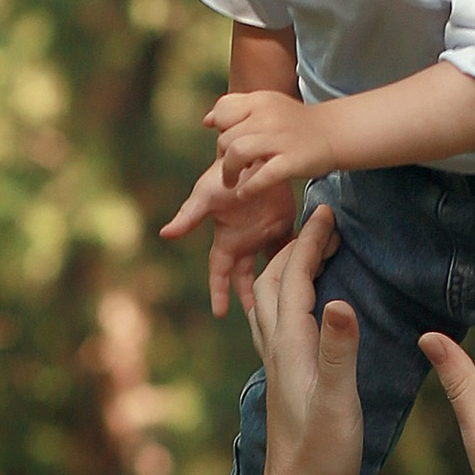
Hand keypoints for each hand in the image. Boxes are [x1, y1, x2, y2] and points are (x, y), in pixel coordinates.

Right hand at [159, 156, 299, 317]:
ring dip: (278, 282)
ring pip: (271, 266)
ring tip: (287, 304)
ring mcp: (264, 233)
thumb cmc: (225, 173)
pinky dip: (300, 257)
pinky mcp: (283, 223)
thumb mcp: (206, 195)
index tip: (220, 314)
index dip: (218, 292)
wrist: (251, 153)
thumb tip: (165, 233)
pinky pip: (292, 246)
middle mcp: (245, 240)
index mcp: (226, 239)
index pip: (219, 273)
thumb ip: (189, 216)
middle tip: (258, 321)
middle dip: (249, 297)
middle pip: (246, 277)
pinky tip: (310, 273)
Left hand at [207, 86, 327, 198]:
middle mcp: (269, 117)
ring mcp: (281, 139)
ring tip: (231, 182)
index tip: (228, 142)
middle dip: (223, 156)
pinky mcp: (293, 161)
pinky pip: (263, 176)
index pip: (222, 111)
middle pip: (226, 137)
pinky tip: (244, 194)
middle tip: (231, 168)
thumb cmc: (295, 123)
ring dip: (228, 171)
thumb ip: (236, 110)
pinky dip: (249, 187)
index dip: (220, 129)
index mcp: (260, 101)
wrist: (334, 132)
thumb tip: (207, 120)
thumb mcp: (267, 106)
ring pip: (237, 153)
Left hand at [242, 204, 360, 474]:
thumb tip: (341, 301)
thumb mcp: (339, 402)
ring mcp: (277, 366)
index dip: (309, 242)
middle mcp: (276, 351)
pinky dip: (286, 300)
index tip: (327, 210)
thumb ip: (340, 351)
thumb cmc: (323, 455)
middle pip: (271, 283)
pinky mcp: (285, 380)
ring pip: (267, 304)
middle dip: (292, 247)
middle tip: (321, 224)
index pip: (293, 280)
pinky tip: (300, 308)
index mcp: (290, 348)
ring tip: (307, 252)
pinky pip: (276, 325)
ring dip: (283, 270)